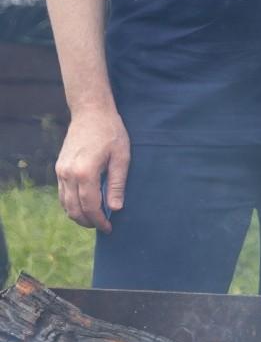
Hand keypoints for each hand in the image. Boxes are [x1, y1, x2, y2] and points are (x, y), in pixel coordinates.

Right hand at [55, 106, 130, 232]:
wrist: (90, 113)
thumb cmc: (111, 132)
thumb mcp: (122, 157)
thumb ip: (118, 184)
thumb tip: (116, 208)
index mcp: (85, 172)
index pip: (90, 206)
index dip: (99, 220)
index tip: (109, 228)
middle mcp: (68, 174)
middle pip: (74, 209)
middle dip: (88, 222)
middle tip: (102, 227)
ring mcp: (60, 172)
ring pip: (65, 203)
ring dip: (78, 215)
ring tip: (94, 219)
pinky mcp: (59, 168)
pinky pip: (62, 194)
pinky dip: (71, 204)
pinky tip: (84, 206)